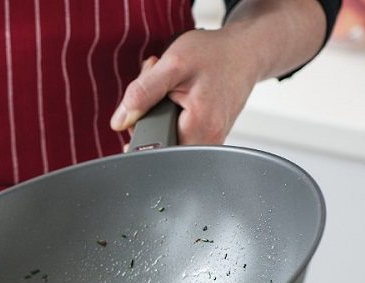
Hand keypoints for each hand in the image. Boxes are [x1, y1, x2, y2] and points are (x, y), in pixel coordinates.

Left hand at [110, 28, 260, 145]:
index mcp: (199, 128)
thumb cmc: (214, 55)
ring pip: (164, 137)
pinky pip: (175, 132)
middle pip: (156, 142)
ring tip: (168, 88)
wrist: (245, 52)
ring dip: (156, 112)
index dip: (136, 130)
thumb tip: (119, 122)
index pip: (150, 148)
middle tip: (157, 88)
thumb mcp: (173, 64)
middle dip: (146, 116)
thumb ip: (143, 93)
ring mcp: (208, 141)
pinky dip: (167, 113)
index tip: (140, 108)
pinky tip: (175, 94)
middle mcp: (207, 141)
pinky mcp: (206, 136)